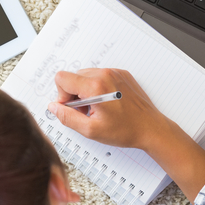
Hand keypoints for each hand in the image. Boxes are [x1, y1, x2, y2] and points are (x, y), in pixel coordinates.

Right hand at [46, 68, 204, 201]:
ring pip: (86, 75)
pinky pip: (101, 76)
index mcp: (95, 87)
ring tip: (97, 109)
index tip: (71, 108)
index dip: (62, 95)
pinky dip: (98, 88)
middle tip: (85, 112)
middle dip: (74, 94)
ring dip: (86, 91)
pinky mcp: (122, 74)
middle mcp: (105, 75)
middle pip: (73, 76)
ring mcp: (115, 73)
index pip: (62, 78)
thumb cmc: (125, 131)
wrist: (151, 128)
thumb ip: (67, 117)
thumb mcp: (91, 130)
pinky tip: (107, 104)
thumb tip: (54, 107)